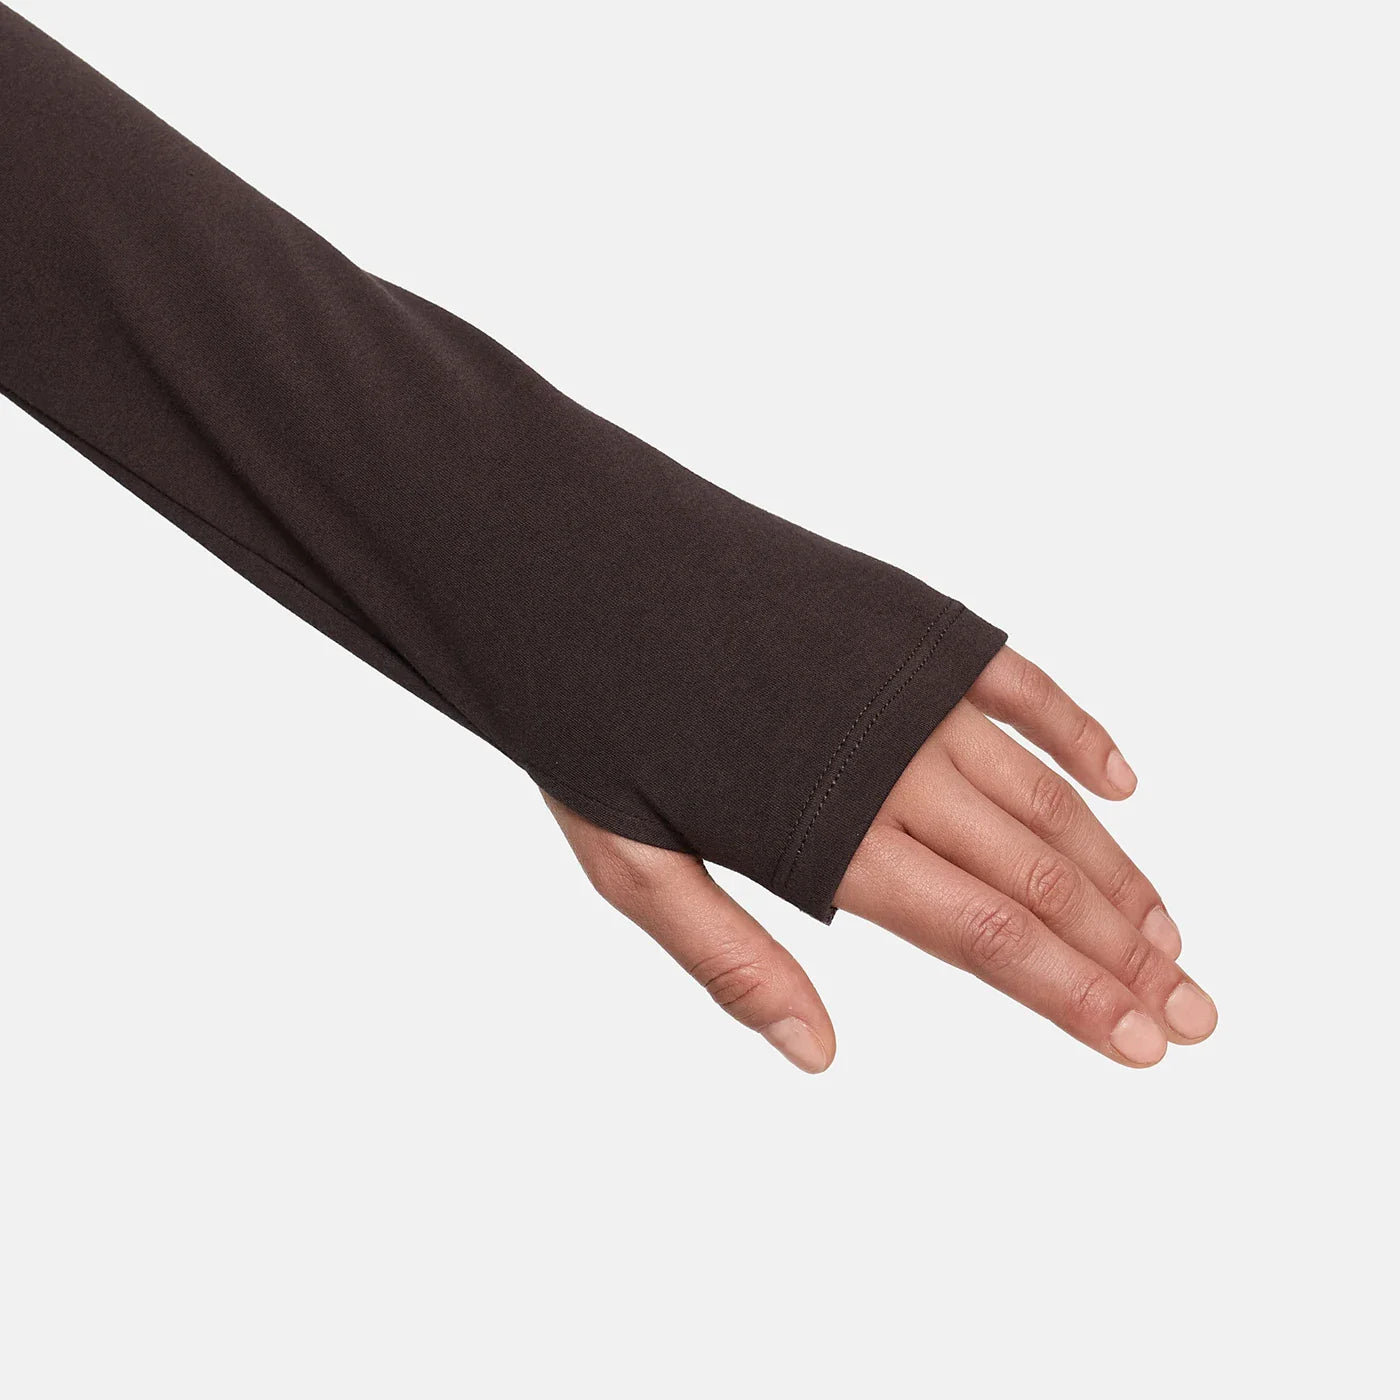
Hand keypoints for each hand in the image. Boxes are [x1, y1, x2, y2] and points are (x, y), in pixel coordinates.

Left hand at [543, 646, 1215, 1071]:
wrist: (561, 557)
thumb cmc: (582, 719)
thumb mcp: (629, 863)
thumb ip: (730, 958)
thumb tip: (820, 1056)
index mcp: (826, 832)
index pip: (989, 934)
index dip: (1077, 996)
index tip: (1149, 1041)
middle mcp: (889, 760)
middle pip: (1039, 873)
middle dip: (1125, 949)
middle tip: (1196, 1009)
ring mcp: (904, 685)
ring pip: (1041, 791)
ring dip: (1116, 865)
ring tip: (1172, 929)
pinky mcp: (902, 621)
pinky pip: (1018, 682)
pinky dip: (1078, 732)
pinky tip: (1122, 783)